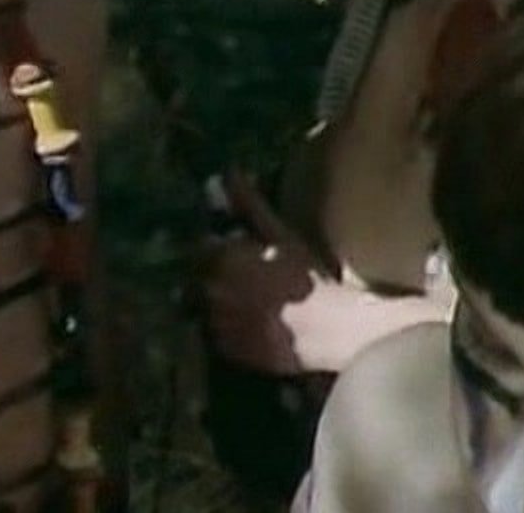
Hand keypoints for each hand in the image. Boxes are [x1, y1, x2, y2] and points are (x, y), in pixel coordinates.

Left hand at [202, 175, 361, 375]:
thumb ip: (249, 204)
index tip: (232, 254)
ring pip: (203, 308)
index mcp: (217, 259)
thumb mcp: (279, 235)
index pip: (199, 249)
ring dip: (215, 303)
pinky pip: (215, 336)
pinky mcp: (226, 351)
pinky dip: (225, 330)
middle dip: (211, 277)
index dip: (215, 251)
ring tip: (244, 305)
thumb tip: (228, 172)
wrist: (327, 330)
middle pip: (197, 279)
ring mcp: (215, 323)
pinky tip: (248, 327)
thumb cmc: (306, 277)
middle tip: (241, 281)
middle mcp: (207, 290)